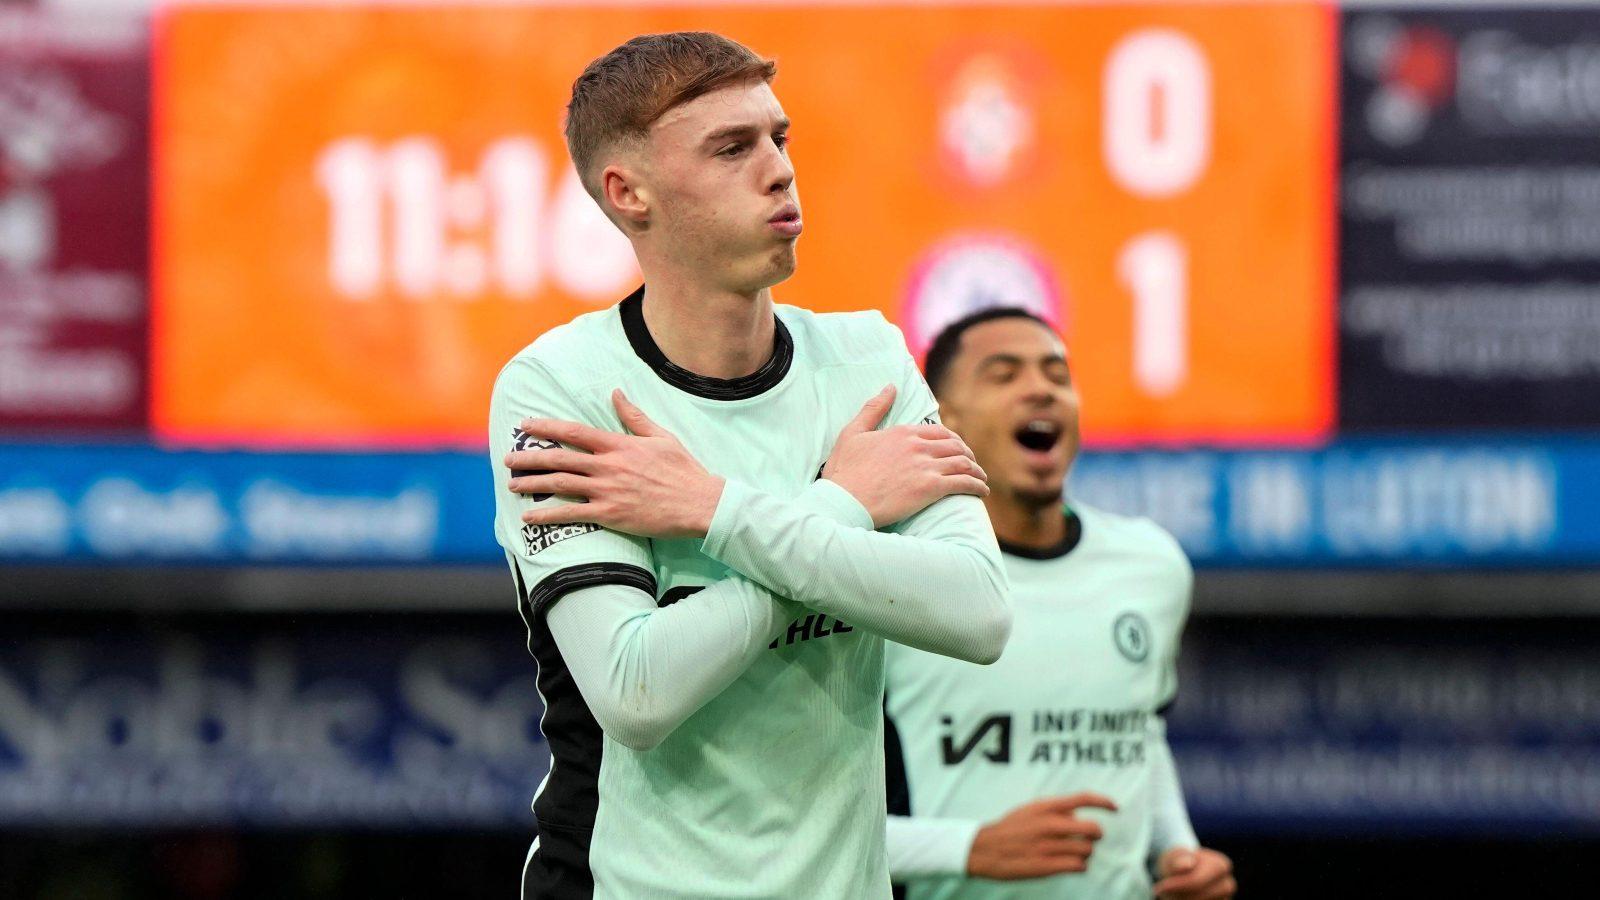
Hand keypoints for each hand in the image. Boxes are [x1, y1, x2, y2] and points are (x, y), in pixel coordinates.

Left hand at [506, 390, 723, 538]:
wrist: (700, 503)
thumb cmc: (683, 470)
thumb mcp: (661, 436)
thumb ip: (634, 416)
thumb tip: (616, 393)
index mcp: (619, 445)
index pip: (574, 432)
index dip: (546, 428)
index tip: (526, 425)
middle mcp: (608, 466)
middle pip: (559, 458)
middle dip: (529, 457)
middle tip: (508, 458)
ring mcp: (608, 491)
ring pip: (560, 485)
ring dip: (532, 484)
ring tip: (512, 485)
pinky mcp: (610, 514)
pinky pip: (572, 515)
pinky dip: (548, 517)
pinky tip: (529, 518)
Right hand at [822, 385, 987, 527]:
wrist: (843, 501)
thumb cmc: (844, 471)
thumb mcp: (852, 433)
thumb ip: (873, 409)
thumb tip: (890, 387)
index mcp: (902, 432)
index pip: (939, 432)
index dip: (953, 441)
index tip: (958, 450)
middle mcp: (917, 446)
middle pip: (956, 446)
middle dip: (968, 456)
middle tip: (972, 466)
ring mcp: (925, 466)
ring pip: (964, 463)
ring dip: (977, 471)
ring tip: (981, 480)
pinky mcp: (929, 488)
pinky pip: (963, 483)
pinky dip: (977, 486)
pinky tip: (981, 492)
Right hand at [965, 793, 1117, 880]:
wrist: (985, 849)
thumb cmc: (1009, 829)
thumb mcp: (1030, 810)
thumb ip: (1054, 810)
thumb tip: (1077, 814)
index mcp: (1046, 807)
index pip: (1083, 799)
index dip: (1104, 802)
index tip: (1115, 807)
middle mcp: (1050, 825)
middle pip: (1092, 829)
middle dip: (1095, 835)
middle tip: (1089, 838)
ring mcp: (1049, 846)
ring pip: (1087, 850)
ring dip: (1086, 853)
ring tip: (1075, 854)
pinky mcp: (1047, 866)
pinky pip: (1078, 866)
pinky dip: (1079, 866)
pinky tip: (1071, 864)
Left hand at [1154, 847, 1234, 899]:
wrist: (1182, 873)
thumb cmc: (1178, 863)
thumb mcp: (1175, 857)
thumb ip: (1180, 859)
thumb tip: (1186, 865)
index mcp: (1221, 865)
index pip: (1198, 880)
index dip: (1177, 885)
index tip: (1158, 888)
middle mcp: (1227, 884)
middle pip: (1200, 897)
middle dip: (1180, 896)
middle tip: (1163, 893)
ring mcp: (1225, 898)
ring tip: (1172, 895)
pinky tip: (1179, 899)